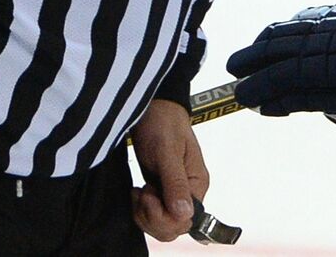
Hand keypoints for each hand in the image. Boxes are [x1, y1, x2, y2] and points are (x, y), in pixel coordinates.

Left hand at [129, 98, 209, 242]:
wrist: (154, 109)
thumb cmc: (163, 123)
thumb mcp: (167, 152)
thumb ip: (175, 183)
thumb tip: (185, 213)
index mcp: (197, 183)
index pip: (185, 220)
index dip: (163, 216)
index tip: (149, 193)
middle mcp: (190, 192)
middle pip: (173, 227)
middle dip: (151, 217)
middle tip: (143, 191)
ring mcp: (175, 193)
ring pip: (161, 225)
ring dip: (144, 214)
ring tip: (139, 190)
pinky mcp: (162, 192)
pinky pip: (152, 215)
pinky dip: (141, 209)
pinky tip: (137, 192)